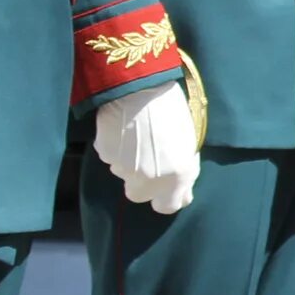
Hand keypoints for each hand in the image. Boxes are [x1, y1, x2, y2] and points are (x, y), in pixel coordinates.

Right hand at [93, 82, 198, 213]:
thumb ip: (183, 171)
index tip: (169, 188)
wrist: (141, 88)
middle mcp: (149, 178)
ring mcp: (124, 168)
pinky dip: (117, 149)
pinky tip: (125, 130)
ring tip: (139, 136)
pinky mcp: (105, 155)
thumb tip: (183, 193)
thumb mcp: (189, 143)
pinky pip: (111, 158)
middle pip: (139, 194)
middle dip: (144, 183)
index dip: (168, 198)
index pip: (167, 206)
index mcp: (178, 175)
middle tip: (150, 160)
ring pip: (125, 174)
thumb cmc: (173, 110)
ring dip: (131, 162)